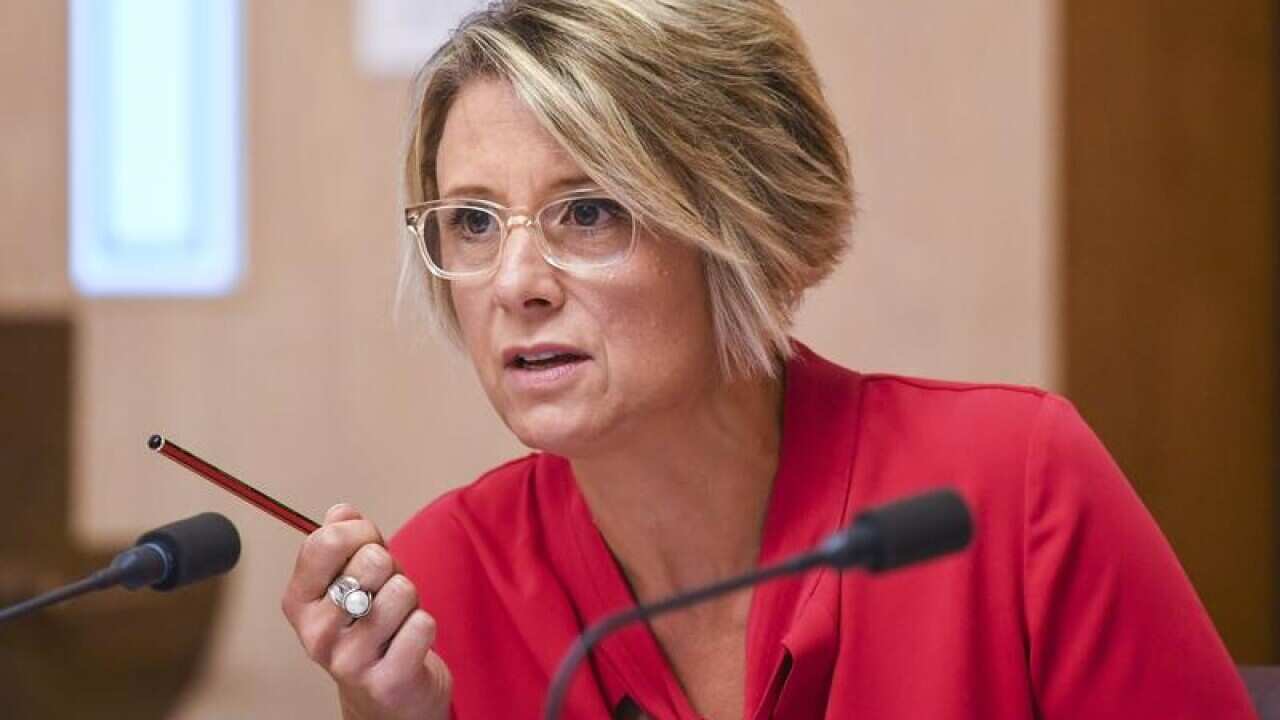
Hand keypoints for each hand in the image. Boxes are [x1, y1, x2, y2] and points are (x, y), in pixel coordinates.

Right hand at [281, 504, 451, 719]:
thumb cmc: (371, 629)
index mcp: (299, 601)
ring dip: (410, 600)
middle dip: (391, 568)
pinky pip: (423, 624)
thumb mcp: (352, 578)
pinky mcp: (385, 681)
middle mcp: (316, 632)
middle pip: (371, 560)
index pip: (327, 540)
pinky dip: (425, 627)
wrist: (387, 696)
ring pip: (402, 590)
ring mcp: (348, 660)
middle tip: (385, 592)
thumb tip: (341, 511)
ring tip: (397, 619)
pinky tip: (408, 642)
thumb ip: (345, 541)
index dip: (360, 531)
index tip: (368, 544)